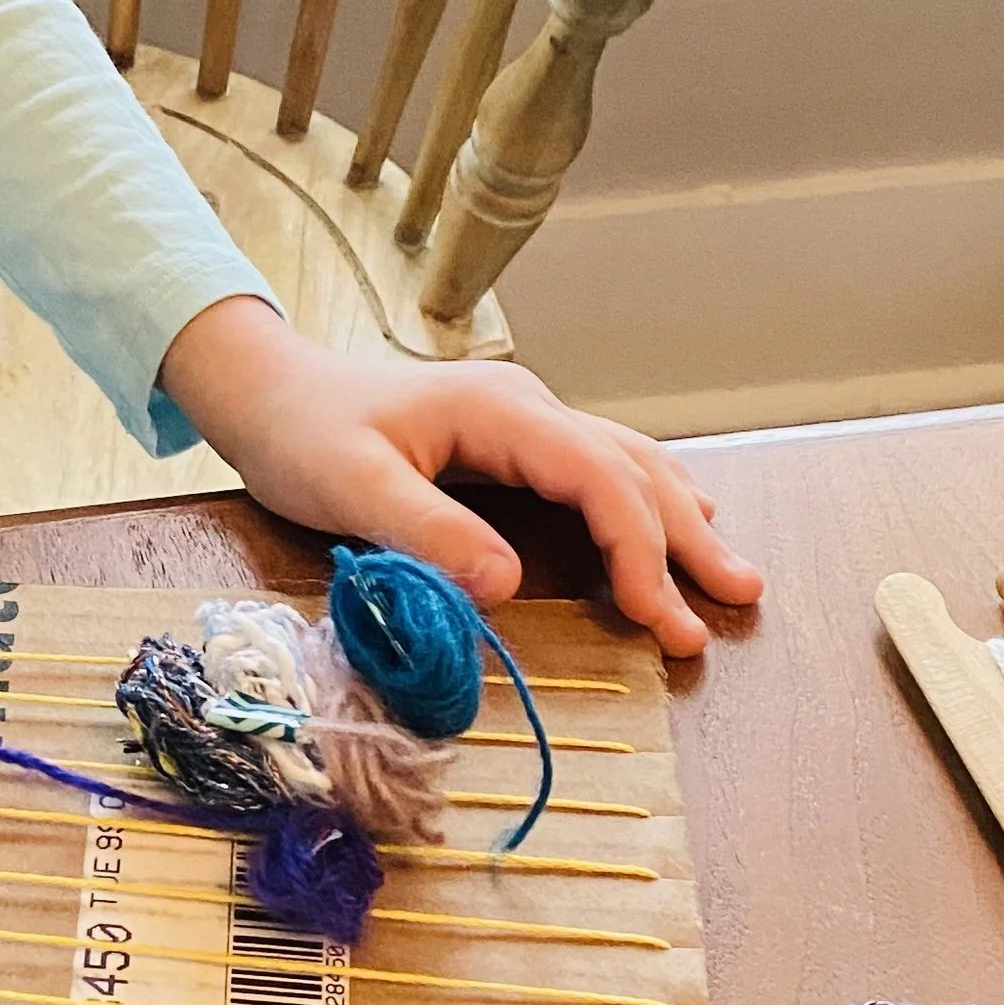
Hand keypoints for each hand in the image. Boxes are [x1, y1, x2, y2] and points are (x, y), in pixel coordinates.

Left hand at [158, 299, 761, 658]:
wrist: (266, 389)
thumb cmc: (300, 433)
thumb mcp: (350, 485)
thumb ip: (426, 532)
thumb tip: (506, 586)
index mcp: (499, 410)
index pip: (599, 479)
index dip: (639, 549)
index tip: (661, 615)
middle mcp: (526, 407)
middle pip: (632, 470)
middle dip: (686, 541)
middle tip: (737, 601)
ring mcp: (523, 419)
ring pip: (626, 464)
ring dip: (680, 520)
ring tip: (731, 575)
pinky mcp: (511, 440)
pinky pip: (600, 467)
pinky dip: (647, 501)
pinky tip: (679, 519)